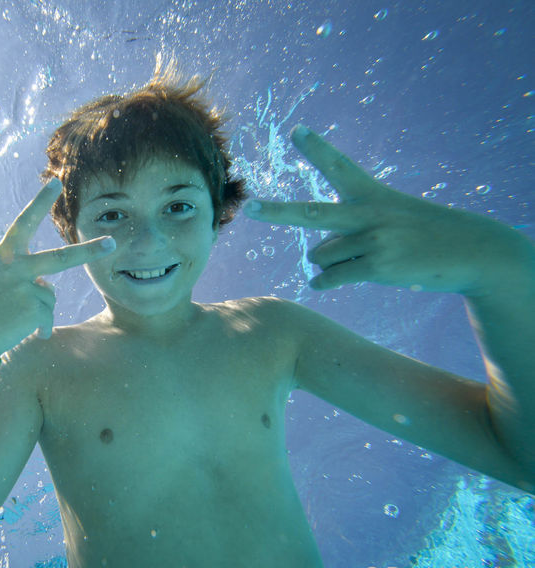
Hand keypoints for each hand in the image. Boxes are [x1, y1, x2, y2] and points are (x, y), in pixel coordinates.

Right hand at [0, 179, 116, 356]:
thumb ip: (25, 276)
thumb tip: (49, 286)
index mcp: (3, 255)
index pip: (24, 223)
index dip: (39, 202)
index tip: (55, 183)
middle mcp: (16, 267)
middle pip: (60, 258)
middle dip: (89, 252)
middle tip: (112, 243)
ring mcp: (26, 287)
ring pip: (49, 297)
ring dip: (38, 312)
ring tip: (14, 319)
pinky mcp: (33, 309)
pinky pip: (48, 318)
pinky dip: (40, 328)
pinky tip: (22, 332)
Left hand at [245, 125, 526, 294]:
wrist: (472, 251)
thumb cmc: (425, 235)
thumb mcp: (392, 218)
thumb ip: (351, 230)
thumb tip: (316, 259)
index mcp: (371, 195)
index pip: (339, 166)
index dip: (316, 148)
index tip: (297, 130)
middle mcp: (368, 214)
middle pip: (311, 214)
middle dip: (277, 212)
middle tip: (250, 209)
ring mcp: (372, 239)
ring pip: (320, 255)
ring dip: (327, 262)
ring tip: (357, 260)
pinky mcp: (378, 265)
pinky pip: (331, 278)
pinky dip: (324, 282)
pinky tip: (325, 283)